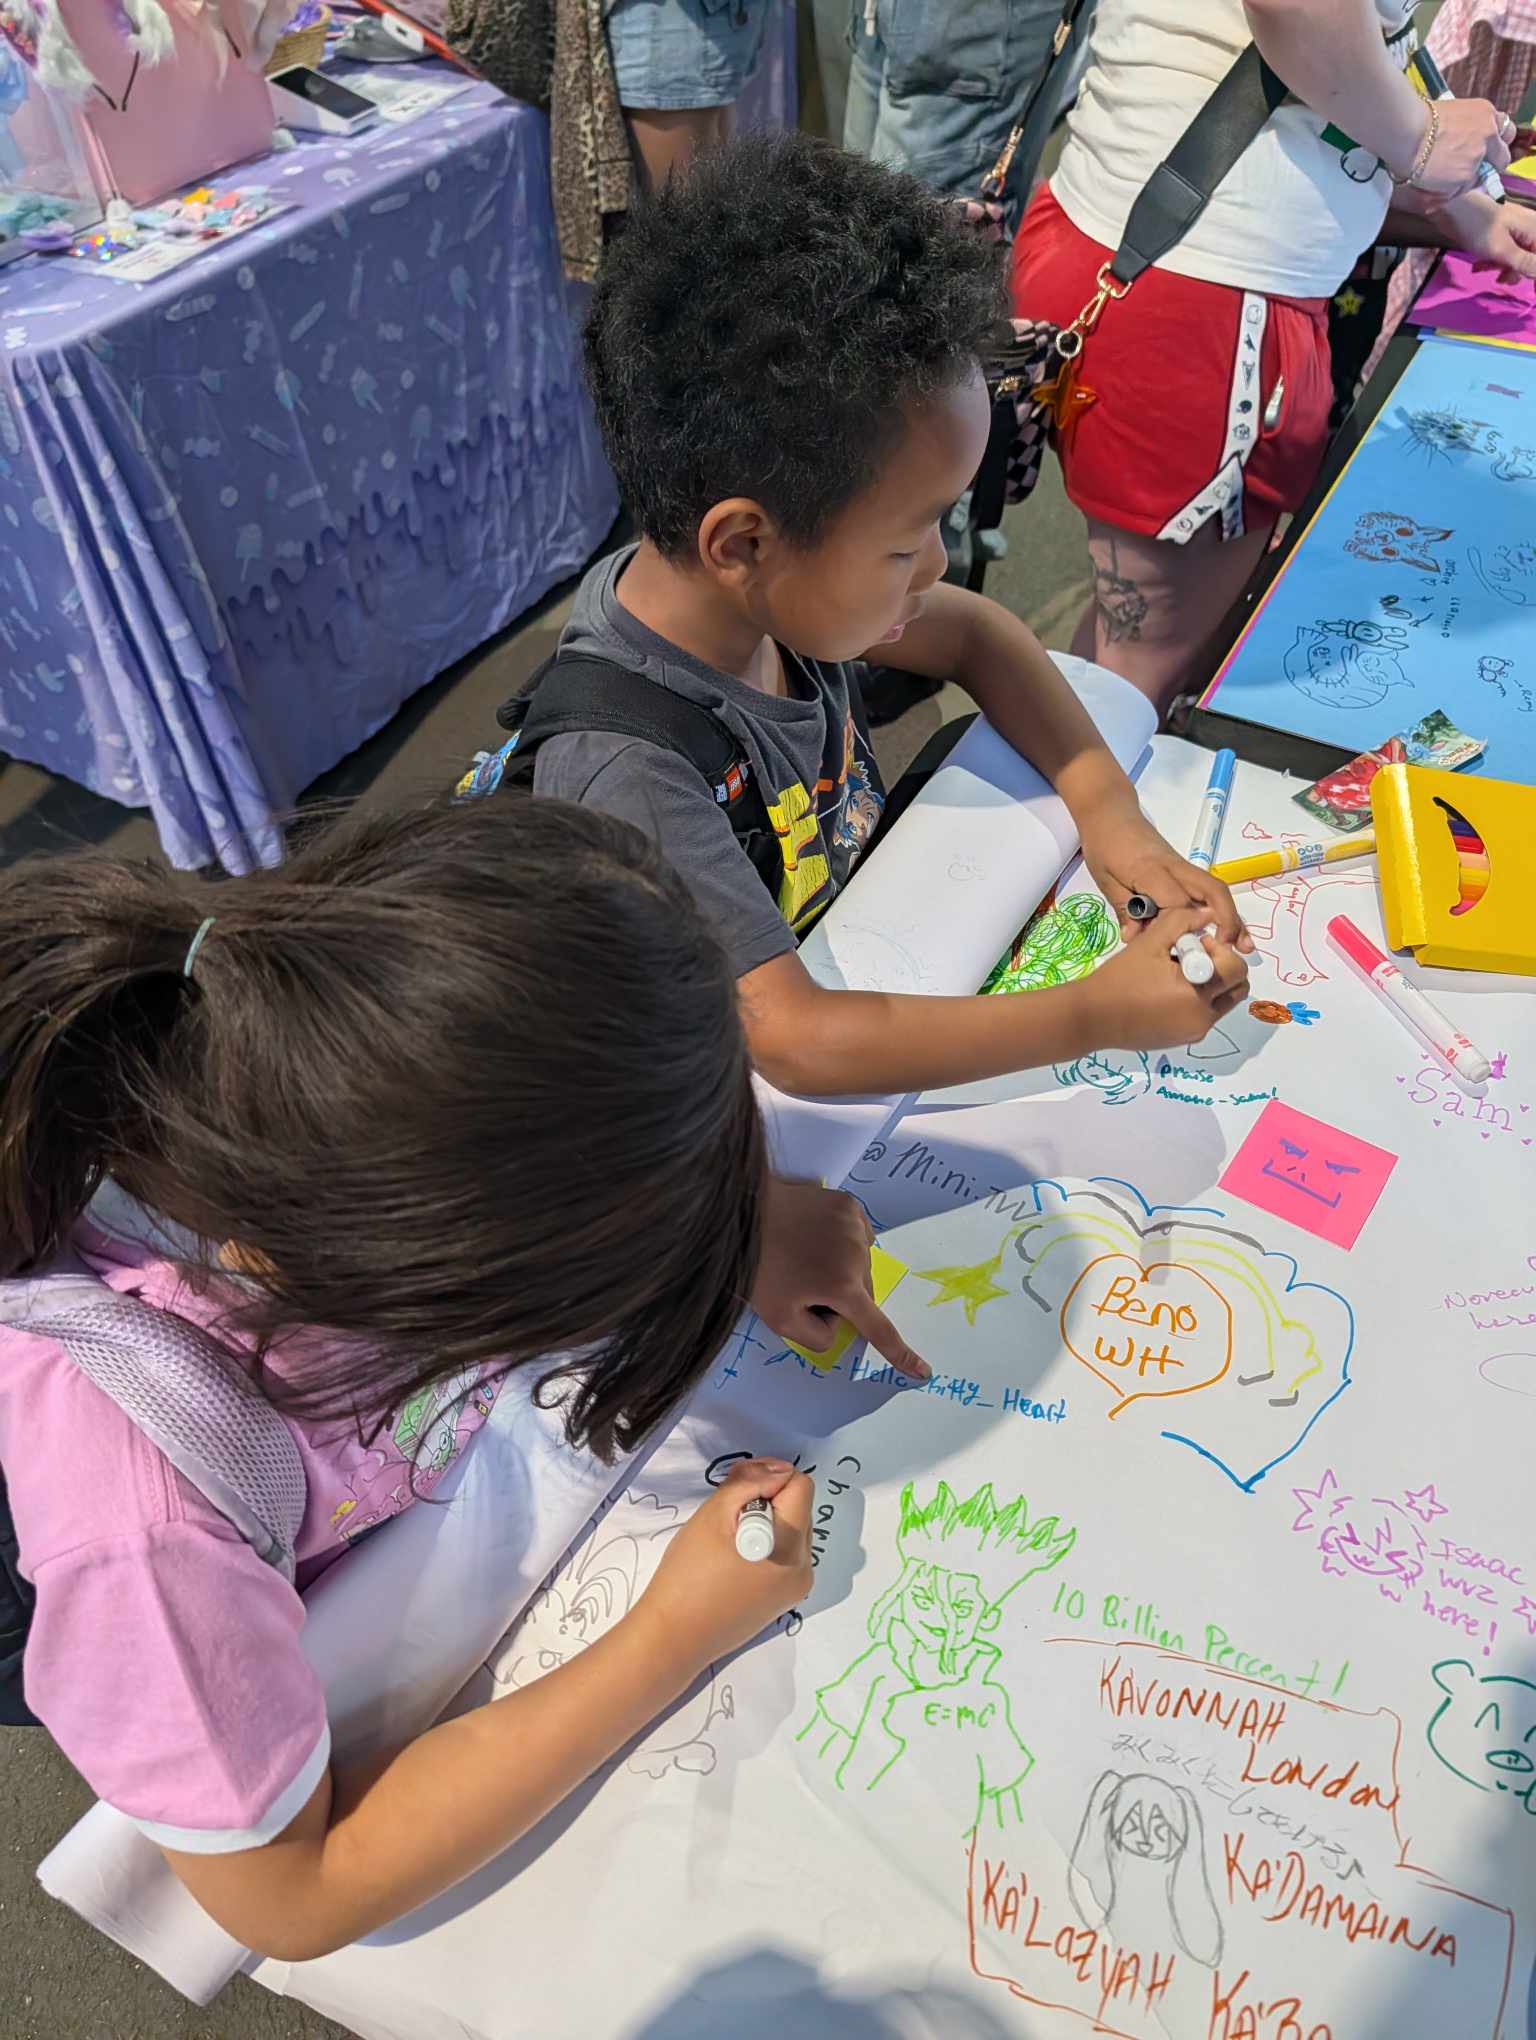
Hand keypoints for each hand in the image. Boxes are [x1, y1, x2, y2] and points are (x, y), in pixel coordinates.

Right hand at [638, 1458, 813, 1668]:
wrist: (673, 1636)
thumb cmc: (688, 1572)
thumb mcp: (715, 1513)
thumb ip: (750, 1482)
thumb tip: (779, 1471)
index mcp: (791, 1545)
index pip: (801, 1485)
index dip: (769, 1476)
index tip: (738, 1487)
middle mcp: (804, 1568)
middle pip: (798, 1508)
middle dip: (768, 1500)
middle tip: (727, 1514)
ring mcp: (796, 1587)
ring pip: (792, 1530)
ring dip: (766, 1522)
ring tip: (729, 1541)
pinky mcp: (784, 1600)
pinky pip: (785, 1555)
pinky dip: (766, 1545)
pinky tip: (734, 1561)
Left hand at [751, 1177, 928, 1379]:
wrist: (741, 1211)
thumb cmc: (757, 1268)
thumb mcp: (779, 1319)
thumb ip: (816, 1337)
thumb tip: (839, 1325)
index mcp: (843, 1288)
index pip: (879, 1329)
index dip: (900, 1353)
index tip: (923, 1371)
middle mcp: (858, 1256)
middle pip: (863, 1292)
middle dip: (843, 1298)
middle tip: (803, 1287)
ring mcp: (855, 1225)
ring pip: (861, 1263)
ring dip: (843, 1268)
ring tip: (804, 1257)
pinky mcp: (848, 1204)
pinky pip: (857, 1234)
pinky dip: (843, 1242)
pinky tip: (814, 1236)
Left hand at [1078, 806, 1252, 952]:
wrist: (1112, 814)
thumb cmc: (1105, 845)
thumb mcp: (1105, 881)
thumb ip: (1124, 910)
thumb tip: (1135, 940)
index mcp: (1152, 871)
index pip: (1176, 903)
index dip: (1182, 928)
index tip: (1182, 951)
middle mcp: (1176, 868)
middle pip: (1211, 893)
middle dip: (1226, 921)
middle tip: (1231, 951)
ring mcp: (1184, 868)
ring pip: (1216, 891)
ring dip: (1232, 917)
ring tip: (1243, 945)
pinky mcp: (1185, 871)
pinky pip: (1209, 891)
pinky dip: (1223, 910)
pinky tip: (1228, 930)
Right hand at [1079, 905, 1248, 1050]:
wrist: (1092, 1017)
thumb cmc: (1119, 978)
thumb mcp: (1150, 941)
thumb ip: (1183, 921)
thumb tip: (1208, 914)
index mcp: (1197, 993)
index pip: (1236, 969)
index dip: (1221, 951)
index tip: (1196, 943)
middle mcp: (1202, 1018)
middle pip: (1237, 989)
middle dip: (1223, 969)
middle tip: (1194, 958)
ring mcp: (1193, 1032)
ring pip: (1222, 1004)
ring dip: (1211, 985)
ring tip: (1177, 975)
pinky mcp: (1183, 1040)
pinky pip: (1204, 1017)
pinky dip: (1196, 1001)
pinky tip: (1166, 992)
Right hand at [1412, 98, 1513, 204]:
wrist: (1406, 131)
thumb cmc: (1419, 120)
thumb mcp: (1452, 113)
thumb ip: (1466, 128)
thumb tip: (1464, 143)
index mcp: (1485, 112)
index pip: (1506, 131)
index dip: (1495, 144)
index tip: (1487, 151)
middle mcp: (1488, 133)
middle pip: (1501, 159)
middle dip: (1488, 165)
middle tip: (1469, 170)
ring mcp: (1479, 156)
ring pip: (1478, 178)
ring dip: (1463, 180)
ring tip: (1440, 175)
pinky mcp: (1466, 176)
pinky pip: (1461, 190)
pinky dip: (1449, 190)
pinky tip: (1434, 181)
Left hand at [1442, 190, 1535, 283]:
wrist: (1452, 207)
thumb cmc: (1478, 226)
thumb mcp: (1501, 249)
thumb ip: (1524, 262)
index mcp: (1535, 231)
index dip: (1535, 276)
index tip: (1530, 289)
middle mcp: (1529, 231)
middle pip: (1530, 261)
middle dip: (1515, 272)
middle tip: (1499, 278)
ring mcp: (1514, 233)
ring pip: (1515, 260)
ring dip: (1501, 268)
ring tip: (1482, 268)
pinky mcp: (1500, 237)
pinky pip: (1503, 255)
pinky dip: (1493, 262)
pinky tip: (1478, 266)